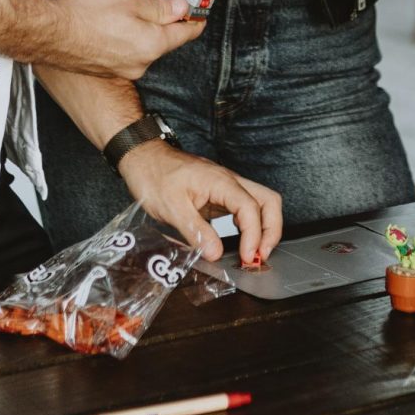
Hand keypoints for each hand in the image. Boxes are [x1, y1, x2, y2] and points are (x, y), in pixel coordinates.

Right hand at [44, 0, 205, 80]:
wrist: (49, 32)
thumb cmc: (86, 14)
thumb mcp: (130, 2)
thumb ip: (161, 8)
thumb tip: (184, 9)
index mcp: (153, 44)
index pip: (186, 34)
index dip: (196, 19)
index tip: (201, 10)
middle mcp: (142, 63)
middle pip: (166, 41)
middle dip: (168, 22)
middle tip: (166, 1)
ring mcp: (124, 69)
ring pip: (145, 46)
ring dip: (145, 30)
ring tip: (130, 10)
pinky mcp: (107, 69)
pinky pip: (127, 52)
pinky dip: (128, 38)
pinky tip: (113, 24)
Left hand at [117, 141, 283, 267]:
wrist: (143, 157)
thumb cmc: (154, 176)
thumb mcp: (171, 208)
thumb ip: (196, 231)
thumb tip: (216, 254)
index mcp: (220, 182)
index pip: (251, 209)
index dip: (253, 236)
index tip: (246, 257)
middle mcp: (229, 182)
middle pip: (268, 201)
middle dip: (272, 230)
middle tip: (260, 256)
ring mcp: (226, 187)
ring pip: (261, 203)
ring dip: (264, 228)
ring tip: (254, 253)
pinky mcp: (220, 194)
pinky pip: (246, 208)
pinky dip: (250, 226)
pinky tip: (241, 242)